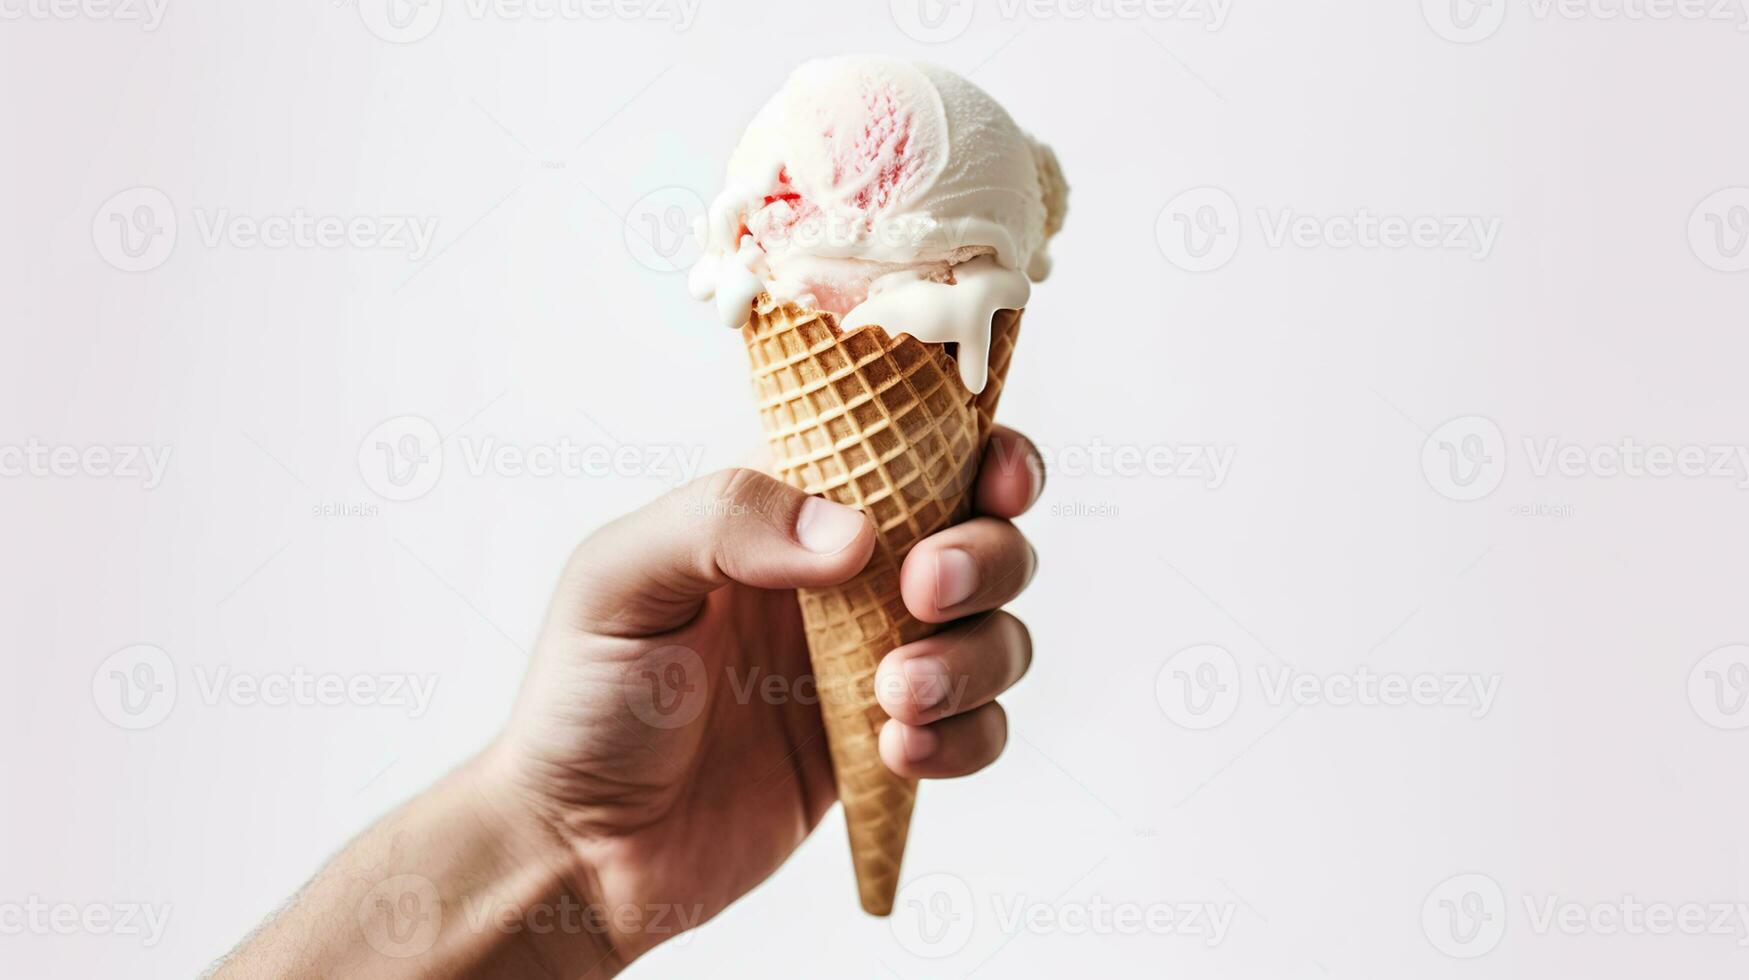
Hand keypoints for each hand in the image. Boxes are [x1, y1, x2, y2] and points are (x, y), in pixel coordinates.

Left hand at [490, 425, 1044, 968]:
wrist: (579, 849)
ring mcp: (873, 668)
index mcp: (791, 515)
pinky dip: (964, 739)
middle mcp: (848, 583)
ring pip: (995, 637)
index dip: (980, 454)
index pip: (913, 454)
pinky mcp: (886, 752)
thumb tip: (856, 533)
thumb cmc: (583, 700)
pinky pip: (979, 733)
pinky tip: (894, 752)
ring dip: (972, 659)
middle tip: (924, 592)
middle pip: (984, 541)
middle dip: (984, 559)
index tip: (994, 481)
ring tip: (894, 696)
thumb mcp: (620, 580)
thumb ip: (724, 521)